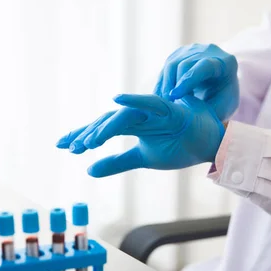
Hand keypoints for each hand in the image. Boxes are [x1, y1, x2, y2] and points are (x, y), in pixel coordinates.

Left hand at [56, 94, 224, 177]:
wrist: (209, 146)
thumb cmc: (178, 147)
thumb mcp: (142, 159)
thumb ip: (116, 162)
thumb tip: (89, 170)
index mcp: (132, 125)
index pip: (102, 129)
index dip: (82, 135)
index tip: (61, 145)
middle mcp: (139, 115)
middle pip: (107, 121)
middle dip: (87, 133)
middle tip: (67, 145)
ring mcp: (153, 111)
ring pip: (124, 116)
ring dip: (106, 127)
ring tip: (88, 142)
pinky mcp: (170, 110)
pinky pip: (150, 104)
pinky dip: (134, 101)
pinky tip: (117, 101)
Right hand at [154, 43, 238, 120]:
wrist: (220, 90)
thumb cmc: (223, 102)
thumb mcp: (222, 108)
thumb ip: (206, 109)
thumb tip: (184, 111)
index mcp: (226, 62)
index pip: (204, 66)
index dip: (188, 80)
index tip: (176, 96)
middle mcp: (208, 51)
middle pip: (184, 64)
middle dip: (173, 85)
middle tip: (169, 106)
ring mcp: (192, 51)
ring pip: (171, 64)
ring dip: (165, 86)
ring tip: (165, 104)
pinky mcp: (178, 55)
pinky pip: (165, 69)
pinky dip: (161, 85)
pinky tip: (161, 99)